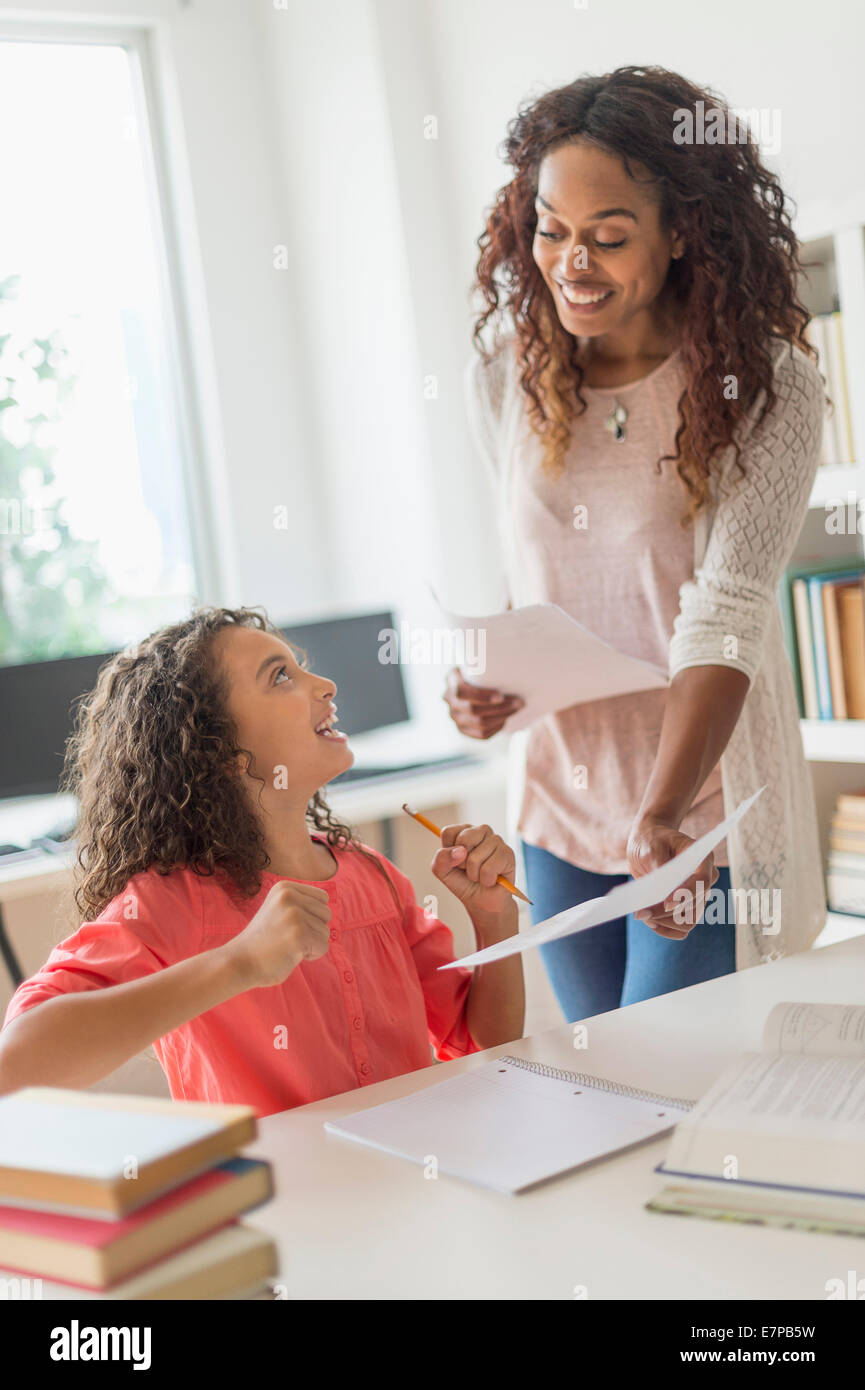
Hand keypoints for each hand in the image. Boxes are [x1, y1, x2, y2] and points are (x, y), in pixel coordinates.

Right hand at [225, 880, 331, 988]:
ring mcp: (294, 915)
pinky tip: (291, 954)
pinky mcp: (299, 935)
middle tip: (288, 938)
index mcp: (285, 887)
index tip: (290, 925)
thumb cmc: (262, 940)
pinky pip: (323, 946)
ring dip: (311, 944)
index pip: (323, 898)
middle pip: (326, 914)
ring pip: (325, 932)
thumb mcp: (278, 910)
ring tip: (287, 946)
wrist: (239, 962)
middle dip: (313, 930)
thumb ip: (300, 904)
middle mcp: (290, 896)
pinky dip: (312, 955)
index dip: (312, 916)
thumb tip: (328, 907)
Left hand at [431, 822, 516, 918]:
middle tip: (468, 869)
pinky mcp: (508, 853)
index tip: (455, 861)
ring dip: (474, 874)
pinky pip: (488, 869)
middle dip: (462, 863)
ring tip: (480, 875)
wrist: (482, 901)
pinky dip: (486, 880)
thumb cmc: (463, 882)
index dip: (448, 852)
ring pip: (475, 858)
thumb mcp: (442, 870)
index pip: (448, 832)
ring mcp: (496, 840)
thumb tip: (461, 851)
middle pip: (463, 840)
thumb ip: (442, 858)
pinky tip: (492, 879)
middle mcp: (481, 831)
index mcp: (464, 830)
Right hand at [442, 668, 523, 738]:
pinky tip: (507, 719)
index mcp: (452, 680)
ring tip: (518, 709)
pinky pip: (481, 735)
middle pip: (474, 710)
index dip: (481, 697)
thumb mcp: (482, 661)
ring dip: (502, 717)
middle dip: (500, 707)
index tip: (501, 696)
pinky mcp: (463, 729)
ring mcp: (455, 716)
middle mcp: (449, 699)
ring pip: (479, 724)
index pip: (462, 692)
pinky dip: (497, 728)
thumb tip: (505, 652)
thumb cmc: (485, 668)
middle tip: (520, 702)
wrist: (479, 681)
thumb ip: (486, 661)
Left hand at [626, 817, 717, 939]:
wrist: (648, 845)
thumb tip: (660, 891)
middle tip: (640, 912)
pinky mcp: (686, 908)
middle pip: (694, 906)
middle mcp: (705, 881)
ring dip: (664, 923)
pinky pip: (681, 929)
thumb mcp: (650, 847)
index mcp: (703, 860)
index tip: (666, 903)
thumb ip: (657, 866)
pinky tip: (649, 921)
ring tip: (642, 914)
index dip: (687, 894)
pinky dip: (665, 929)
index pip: (701, 881)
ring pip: (688, 922)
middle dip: (666, 912)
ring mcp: (697, 897)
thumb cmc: (651, 841)